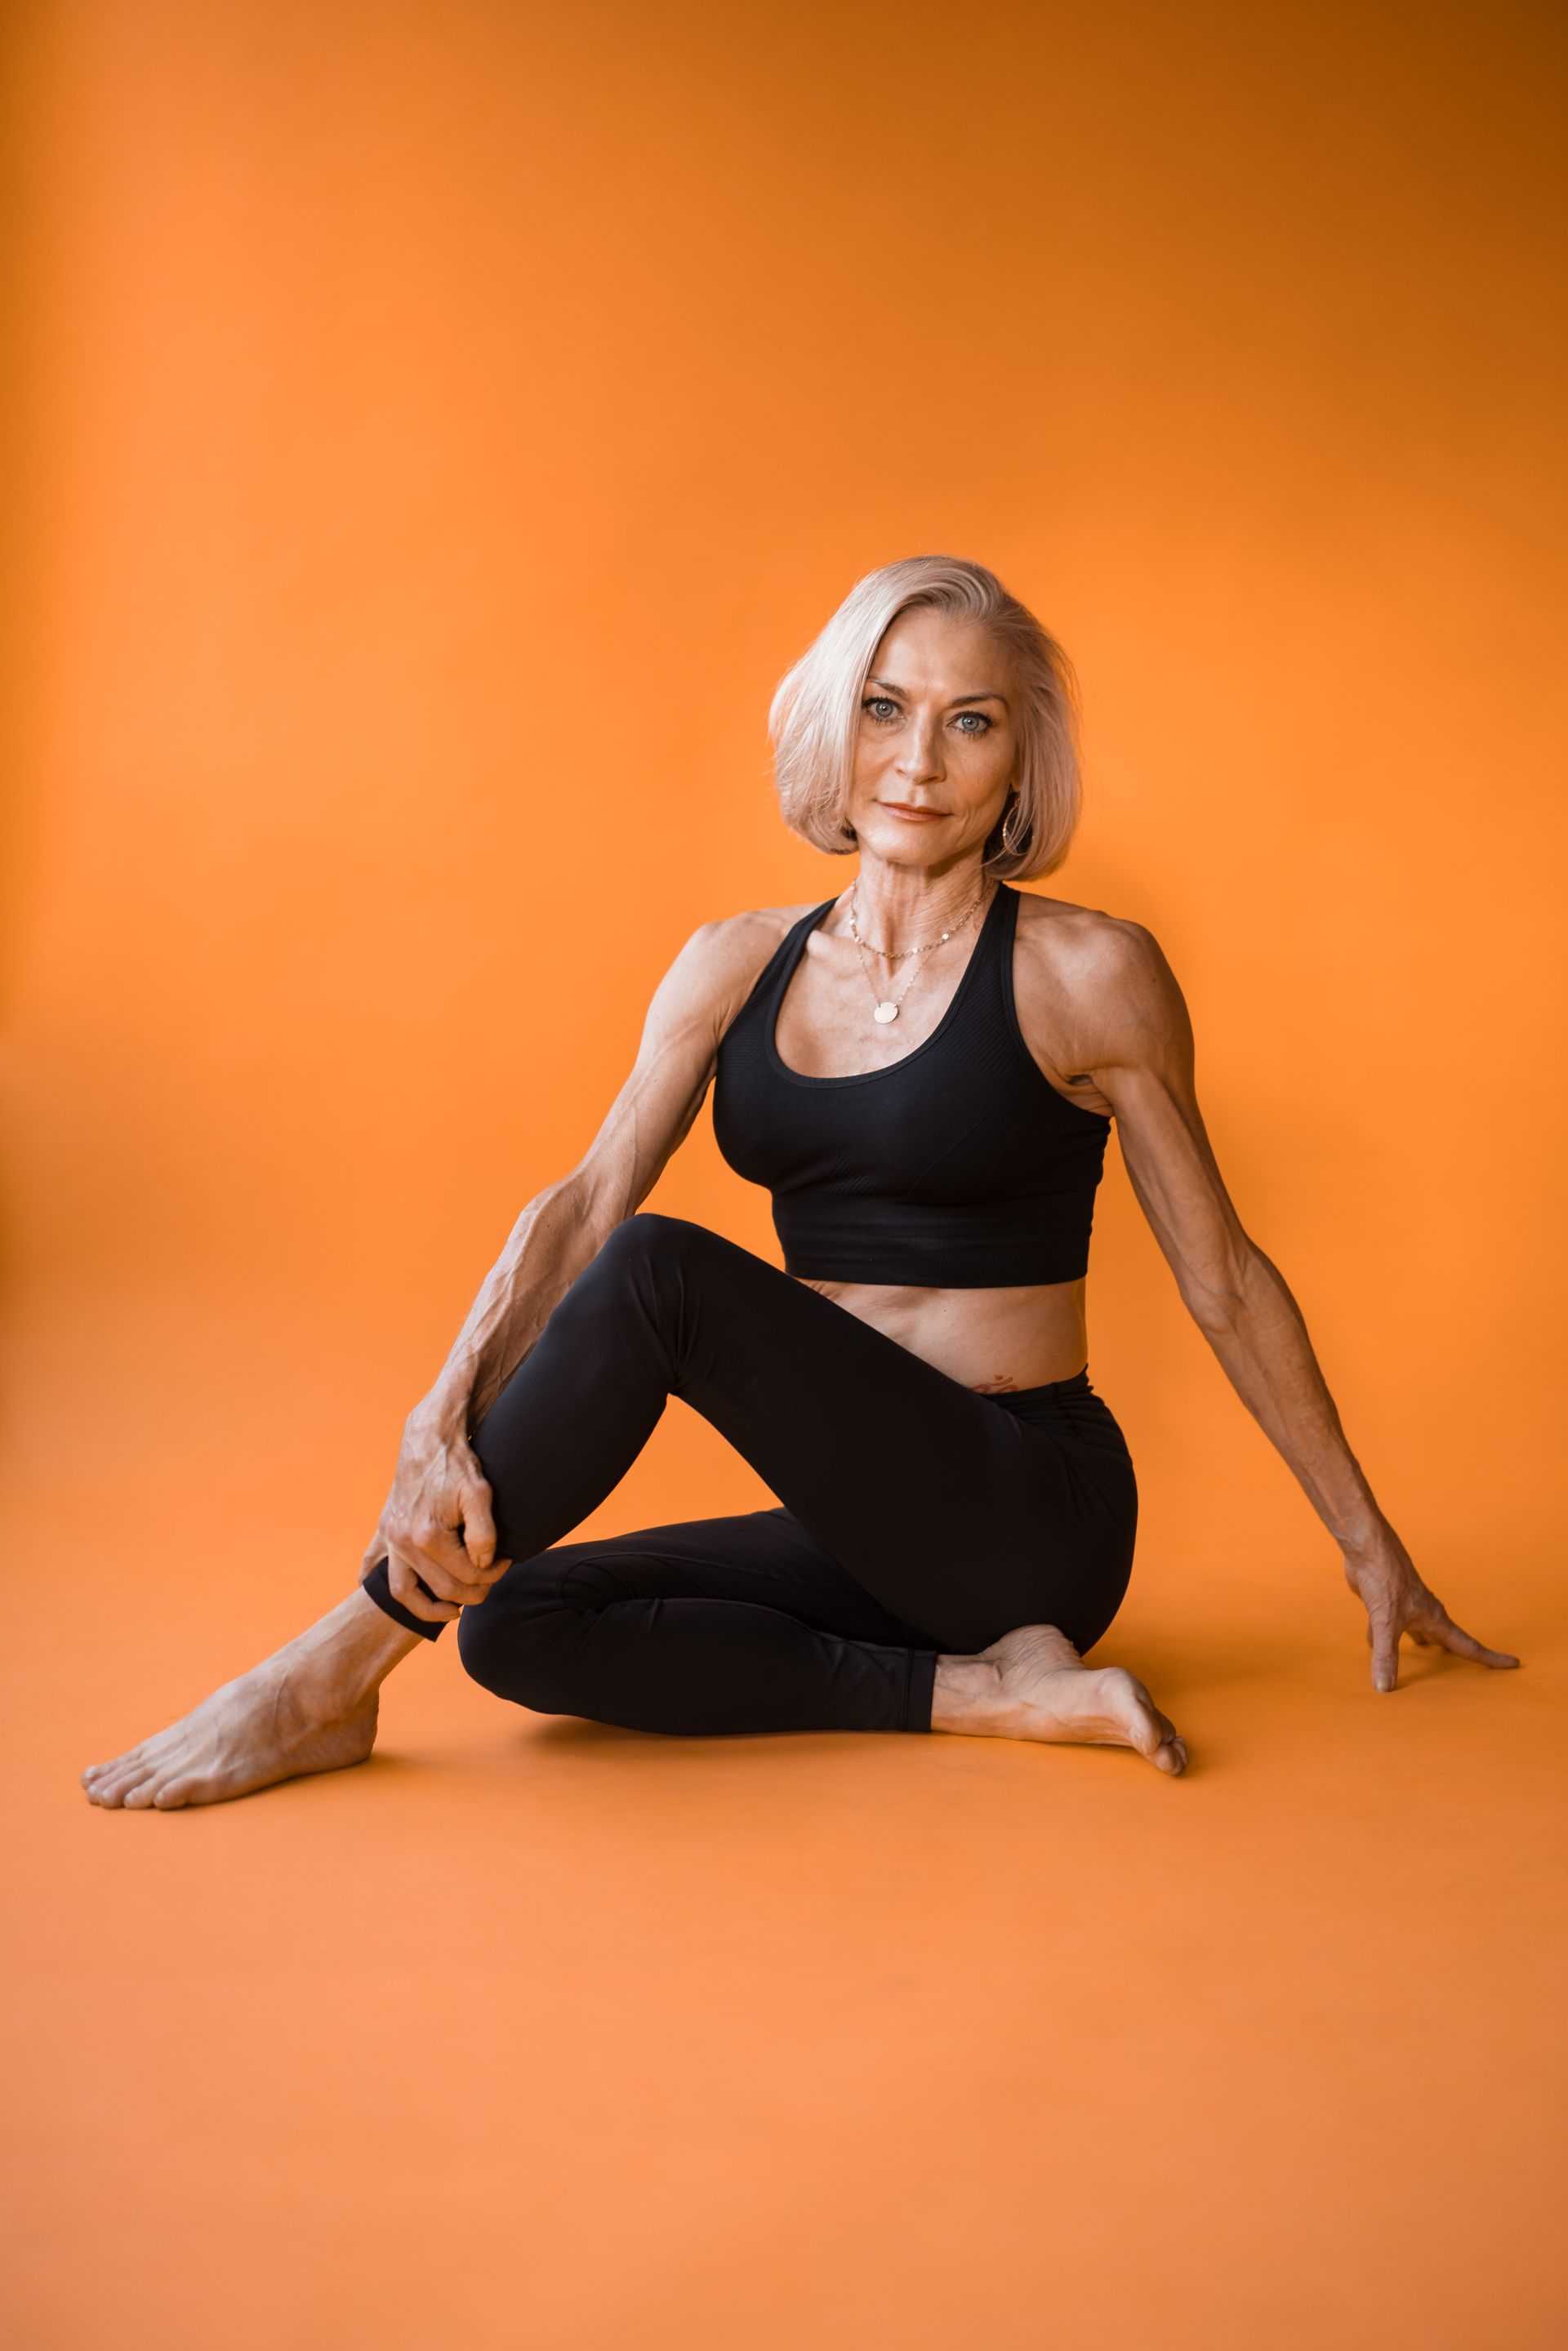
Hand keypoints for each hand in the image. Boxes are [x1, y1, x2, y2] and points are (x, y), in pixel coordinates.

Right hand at [366, 1411, 512, 1625]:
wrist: (428, 1438)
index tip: (507, 1562)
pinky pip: (377, 1568)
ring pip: (404, 1592)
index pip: (467, 1575)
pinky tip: (396, 1596)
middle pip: (442, 1589)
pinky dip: (383, 1586)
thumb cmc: (457, 1464)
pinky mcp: (384, 1531)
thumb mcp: (481, 1495)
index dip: (493, 1574)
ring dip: (428, 1607)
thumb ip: (484, 1535)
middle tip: (491, 1579)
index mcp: (428, 1537)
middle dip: (473, 1590)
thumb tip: (483, 1565)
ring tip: (453, 1608)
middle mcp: (403, 1543)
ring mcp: (390, 1539)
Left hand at [1343, 1523, 1519, 1692]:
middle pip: (1445, 1639)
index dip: (1491, 1657)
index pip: (1468, 1645)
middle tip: (1468, 1670)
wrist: (1367, 1547)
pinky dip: (1385, 1639)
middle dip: (1455, 1654)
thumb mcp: (1385, 1621)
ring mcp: (1404, 1606)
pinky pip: (1389, 1626)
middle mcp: (1423, 1613)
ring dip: (1420, 1644)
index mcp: (1434, 1619)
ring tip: (1424, 1658)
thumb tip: (1385, 1688)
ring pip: (1417, 1632)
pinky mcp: (1384, 1602)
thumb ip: (1386, 1656)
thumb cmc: (1384, 1577)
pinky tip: (1375, 1644)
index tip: (1513, 1663)